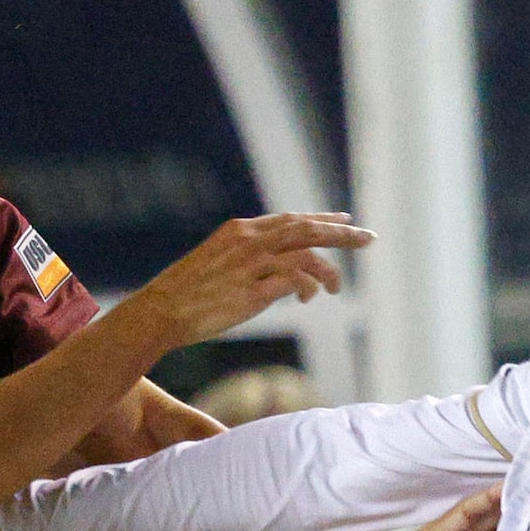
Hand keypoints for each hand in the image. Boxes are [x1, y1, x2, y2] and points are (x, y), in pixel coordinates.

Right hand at [119, 213, 374, 347]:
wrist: (161, 311)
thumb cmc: (185, 295)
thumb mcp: (217, 264)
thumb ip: (247, 260)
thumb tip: (277, 273)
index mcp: (240, 231)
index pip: (291, 219)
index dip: (321, 219)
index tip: (345, 220)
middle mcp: (249, 241)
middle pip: (307, 228)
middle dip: (341, 233)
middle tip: (368, 238)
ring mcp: (252, 264)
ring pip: (307, 253)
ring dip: (329, 270)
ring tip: (337, 289)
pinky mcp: (253, 289)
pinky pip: (296, 280)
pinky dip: (309, 286)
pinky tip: (310, 298)